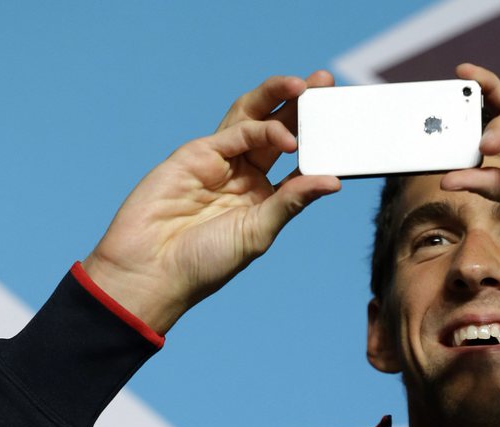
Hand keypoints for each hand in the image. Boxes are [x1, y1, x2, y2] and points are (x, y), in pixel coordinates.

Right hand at [83, 74, 340, 333]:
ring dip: (279, 98)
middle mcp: (244, 174)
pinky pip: (232, 134)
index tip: (346, 123)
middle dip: (303, 105)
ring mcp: (219, 161)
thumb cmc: (206, 263)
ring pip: (253, 118)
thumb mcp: (258, 232)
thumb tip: (334, 181)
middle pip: (279, 128)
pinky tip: (286, 138)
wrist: (153, 270)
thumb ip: (292, 202)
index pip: (299, 160)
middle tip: (327, 82)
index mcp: (264, 197)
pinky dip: (259, 129)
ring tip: (307, 86)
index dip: (320, 141)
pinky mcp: (195, 154)